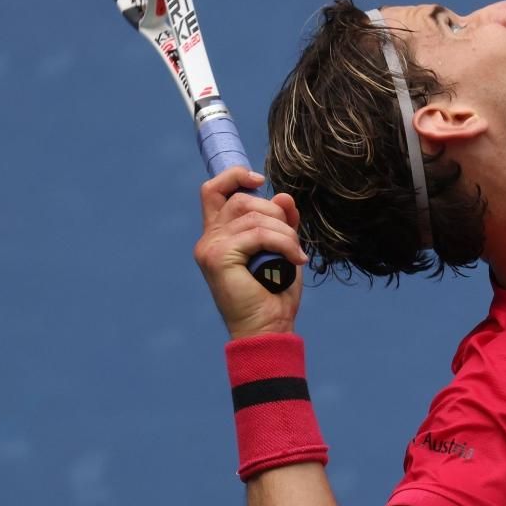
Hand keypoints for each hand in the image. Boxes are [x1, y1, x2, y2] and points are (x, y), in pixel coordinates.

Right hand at [193, 167, 306, 339]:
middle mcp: (208, 239)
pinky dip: (284, 243)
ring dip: (285, 232)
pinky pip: (259, 234)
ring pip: (254, 216)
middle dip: (275, 212)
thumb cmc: (275, 294)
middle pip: (241, 199)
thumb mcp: (283, 249)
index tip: (259, 179)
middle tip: (292, 239)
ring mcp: (211, 248)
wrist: (268, 329)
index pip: (213, 190)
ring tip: (296, 255)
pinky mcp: (219, 258)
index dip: (235, 176)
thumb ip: (281, 223)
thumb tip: (283, 197)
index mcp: (218, 235)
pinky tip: (296, 260)